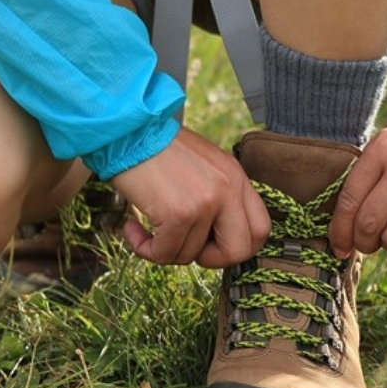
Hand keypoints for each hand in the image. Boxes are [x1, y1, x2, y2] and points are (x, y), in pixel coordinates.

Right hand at [110, 127, 270, 267]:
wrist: (126, 128)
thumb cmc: (155, 146)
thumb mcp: (202, 165)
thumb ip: (216, 195)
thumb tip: (211, 236)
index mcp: (236, 177)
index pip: (260, 229)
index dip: (236, 247)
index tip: (210, 244)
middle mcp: (227, 190)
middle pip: (239, 251)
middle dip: (209, 259)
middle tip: (184, 247)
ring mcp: (205, 203)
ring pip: (191, 255)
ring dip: (164, 249)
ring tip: (145, 229)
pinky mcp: (178, 213)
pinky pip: (165, 252)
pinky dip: (144, 248)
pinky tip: (131, 228)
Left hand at [329, 112, 386, 257]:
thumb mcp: (384, 145)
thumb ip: (363, 178)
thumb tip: (343, 226)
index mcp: (382, 151)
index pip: (349, 200)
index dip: (339, 229)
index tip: (338, 246)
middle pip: (369, 223)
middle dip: (361, 242)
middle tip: (363, 244)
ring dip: (386, 243)